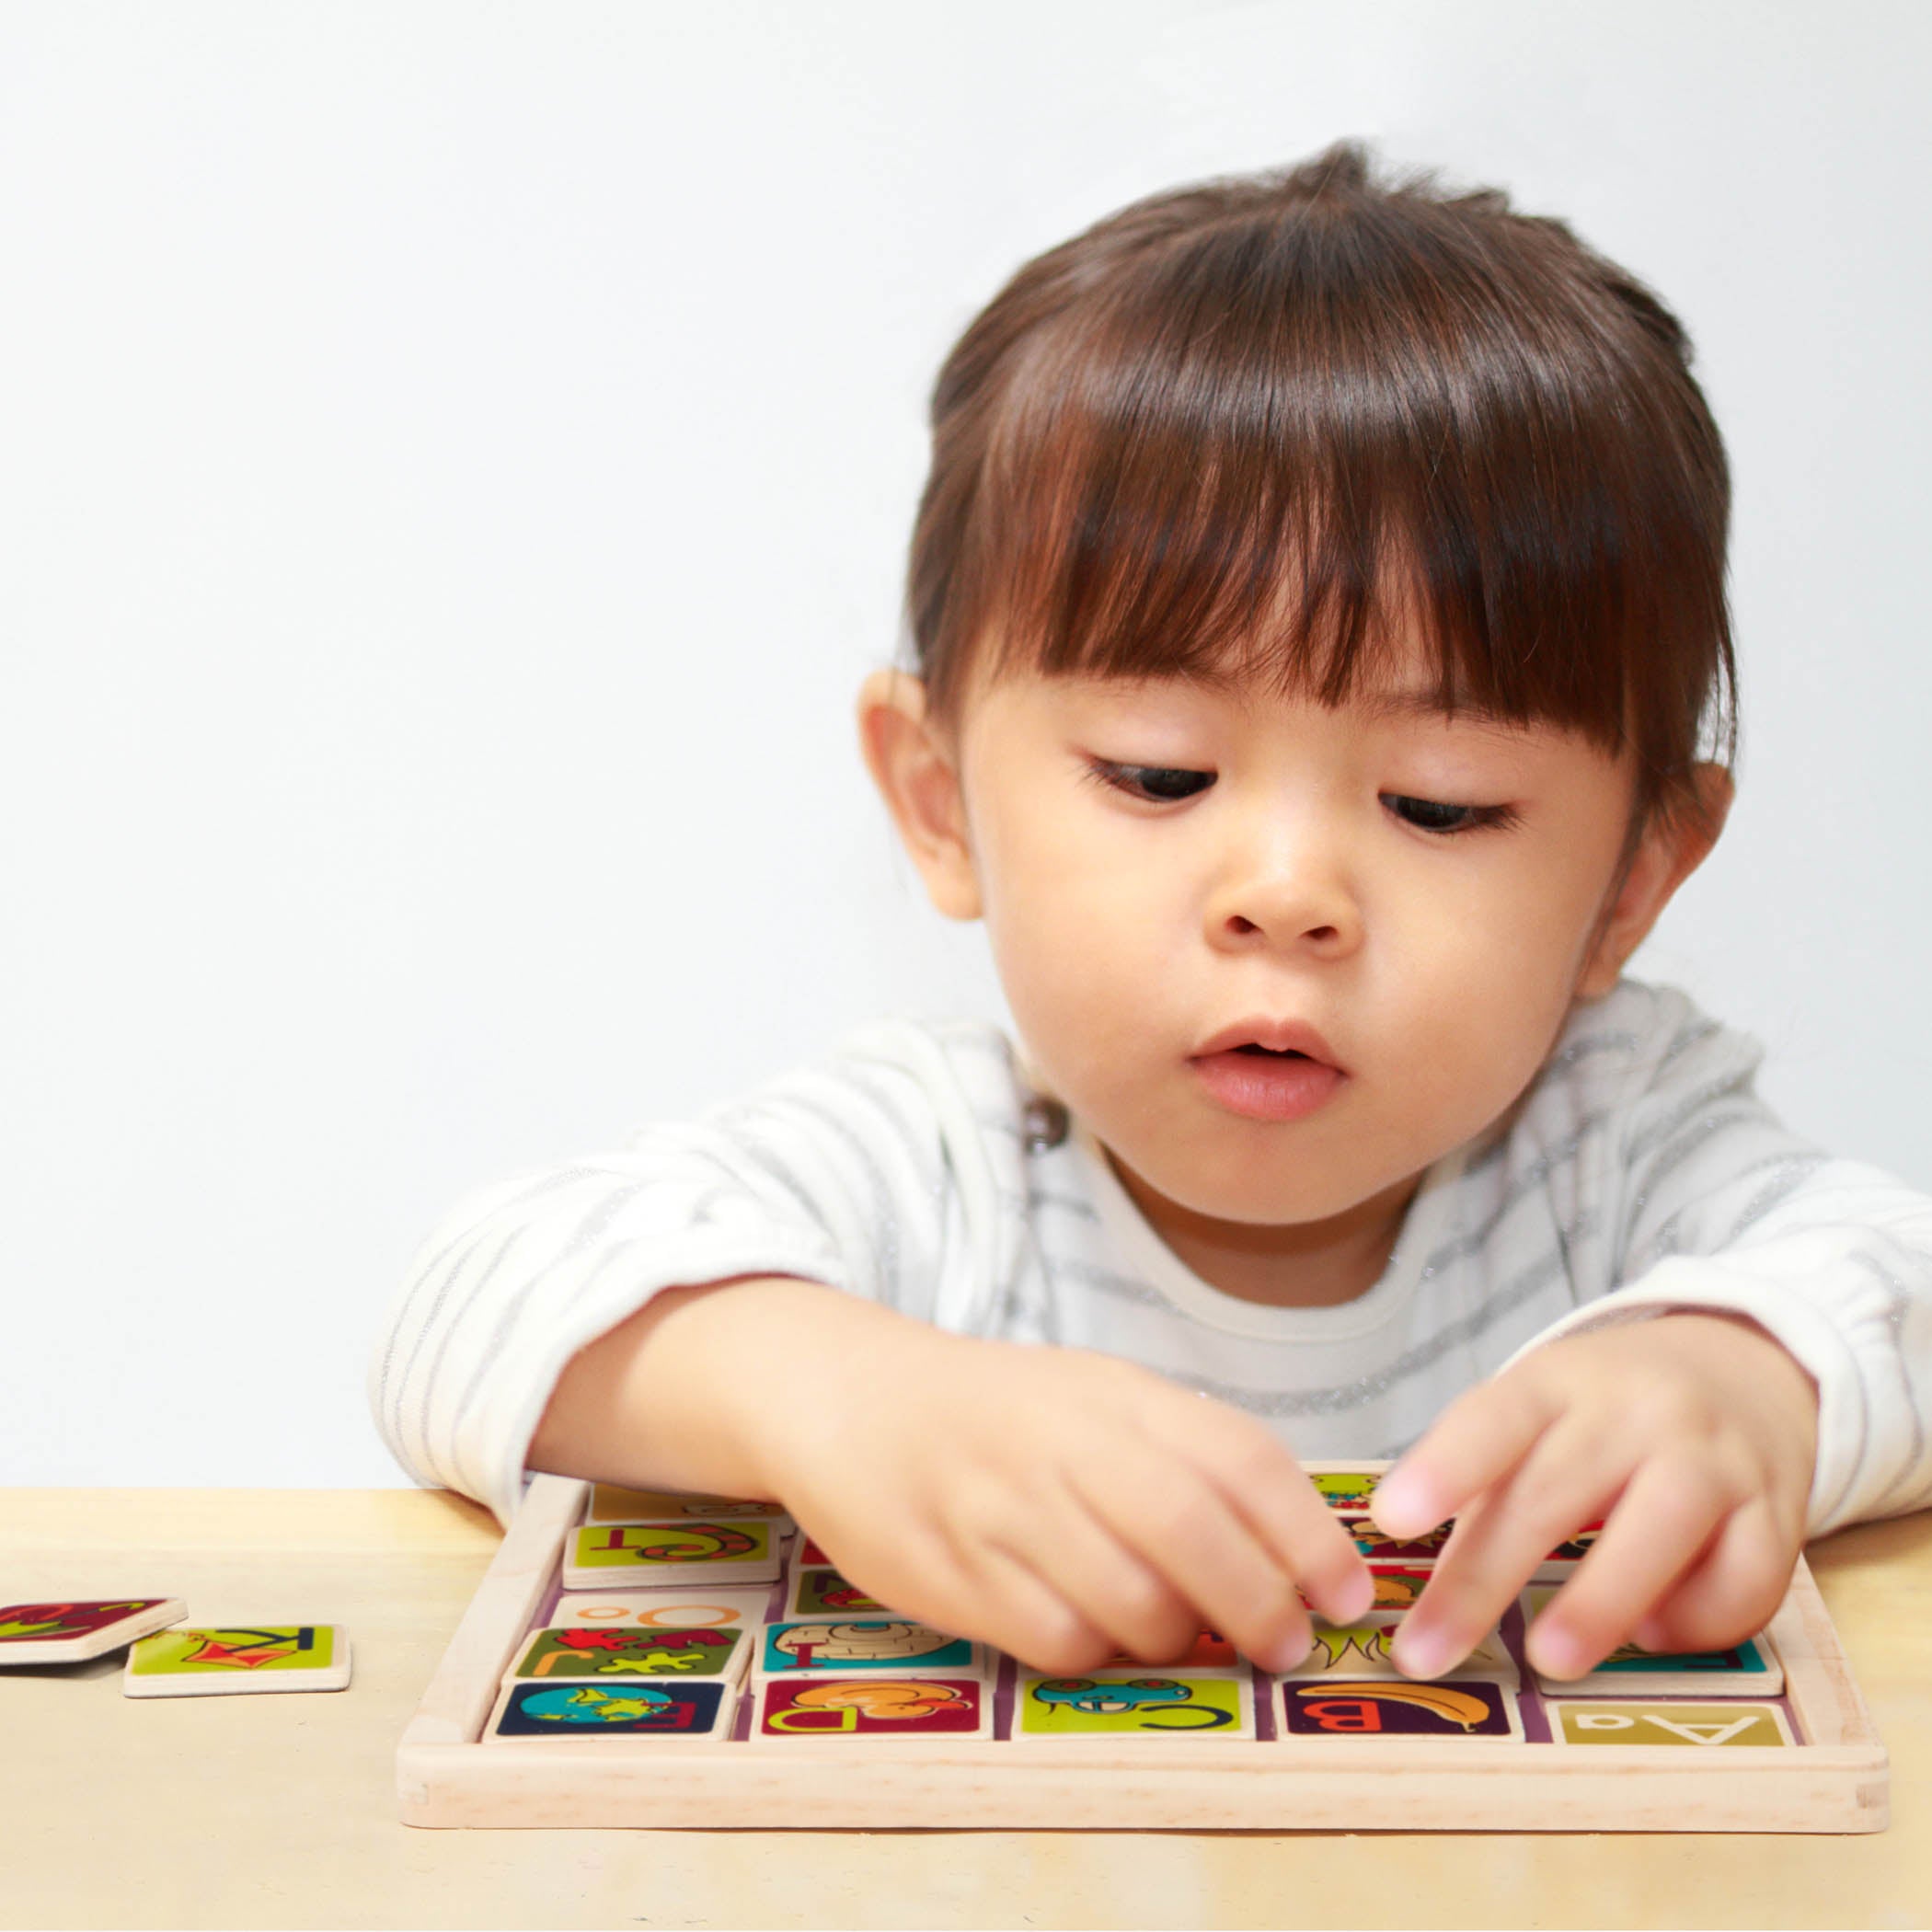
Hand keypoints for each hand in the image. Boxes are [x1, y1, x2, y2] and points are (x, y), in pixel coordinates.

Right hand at [742, 1295, 1376, 1673]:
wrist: (852, 1400)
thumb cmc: (1002, 1412)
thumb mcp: (1098, 1398)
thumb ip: (1188, 1456)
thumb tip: (1299, 1552)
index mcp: (1113, 1392)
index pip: (1238, 1456)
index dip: (1307, 1534)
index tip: (1347, 1594)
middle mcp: (1059, 1442)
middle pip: (1189, 1530)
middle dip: (1258, 1603)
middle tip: (1286, 1644)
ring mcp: (999, 1506)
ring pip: (1127, 1601)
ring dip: (1180, 1639)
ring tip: (1185, 1636)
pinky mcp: (947, 1571)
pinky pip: (1055, 1641)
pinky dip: (1097, 1653)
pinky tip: (1095, 1631)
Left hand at [1367, 1312, 1817, 1681]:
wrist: (1742, 1369)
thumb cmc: (1609, 1409)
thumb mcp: (1540, 1411)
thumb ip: (1488, 1484)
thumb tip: (1433, 1589)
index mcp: (1559, 1382)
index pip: (1495, 1417)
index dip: (1445, 1467)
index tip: (1392, 1520)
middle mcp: (1638, 1410)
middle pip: (1554, 1491)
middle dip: (1485, 1579)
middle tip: (1428, 1649)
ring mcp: (1714, 1456)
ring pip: (1660, 1528)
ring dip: (1600, 1602)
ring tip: (1549, 1659)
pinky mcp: (1778, 1510)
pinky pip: (1744, 1578)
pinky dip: (1697, 1620)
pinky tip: (1653, 1633)